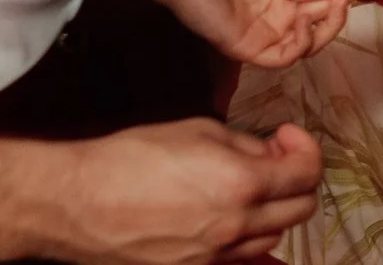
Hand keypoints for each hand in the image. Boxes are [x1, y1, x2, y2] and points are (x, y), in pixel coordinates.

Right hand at [51, 118, 322, 264]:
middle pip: (301, 209)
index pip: (307, 173)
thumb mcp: (199, 131)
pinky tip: (225, 217)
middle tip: (275, 160)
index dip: (305, 148)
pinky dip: (243, 238)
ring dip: (273, 211)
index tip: (286, 137)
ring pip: (273, 238)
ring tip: (248, 188)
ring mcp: (213, 256)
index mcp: (242, 185)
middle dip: (297, 180)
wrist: (75, 201)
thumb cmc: (129, 159)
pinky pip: (237, 258)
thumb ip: (246, 144)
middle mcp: (235, 227)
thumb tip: (269, 153)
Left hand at [158, 0, 349, 67]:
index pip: (323, 1)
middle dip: (339, 12)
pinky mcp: (252, 49)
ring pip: (308, 46)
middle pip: (322, 25)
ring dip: (326, 30)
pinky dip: (302, 44)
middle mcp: (282, 16)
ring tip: (331, 7)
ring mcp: (267, 34)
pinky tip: (303, 22)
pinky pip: (285, 58)